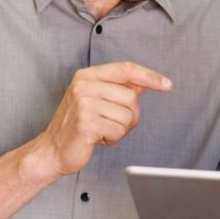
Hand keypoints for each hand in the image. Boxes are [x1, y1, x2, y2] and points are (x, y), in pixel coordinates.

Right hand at [34, 61, 170, 178]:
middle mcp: (83, 86)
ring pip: (127, 116)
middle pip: (131, 97)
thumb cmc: (77, 126)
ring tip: (101, 130)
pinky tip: (97, 138)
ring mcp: (83, 104)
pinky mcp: (86, 123)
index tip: (167, 85)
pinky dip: (112, 139)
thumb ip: (118, 89)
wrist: (52, 150)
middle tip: (110, 123)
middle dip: (129, 116)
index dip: (149, 76)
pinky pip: (118, 131)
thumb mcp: (96, 100)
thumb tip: (144, 83)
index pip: (126, 69)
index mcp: (86, 76)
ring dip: (119, 129)